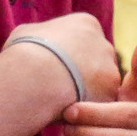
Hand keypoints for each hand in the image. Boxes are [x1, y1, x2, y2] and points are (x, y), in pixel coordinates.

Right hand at [5, 13, 120, 105]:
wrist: (34, 77)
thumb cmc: (25, 52)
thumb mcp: (26, 34)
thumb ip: (40, 35)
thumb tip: (36, 41)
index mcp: (87, 24)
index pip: (85, 39)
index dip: (69, 55)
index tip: (56, 66)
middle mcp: (105, 45)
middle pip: (97, 61)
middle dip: (82, 73)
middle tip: (58, 86)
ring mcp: (111, 71)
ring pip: (101, 84)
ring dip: (85, 92)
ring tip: (60, 100)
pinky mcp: (110, 95)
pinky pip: (99, 103)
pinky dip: (86, 108)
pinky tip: (68, 111)